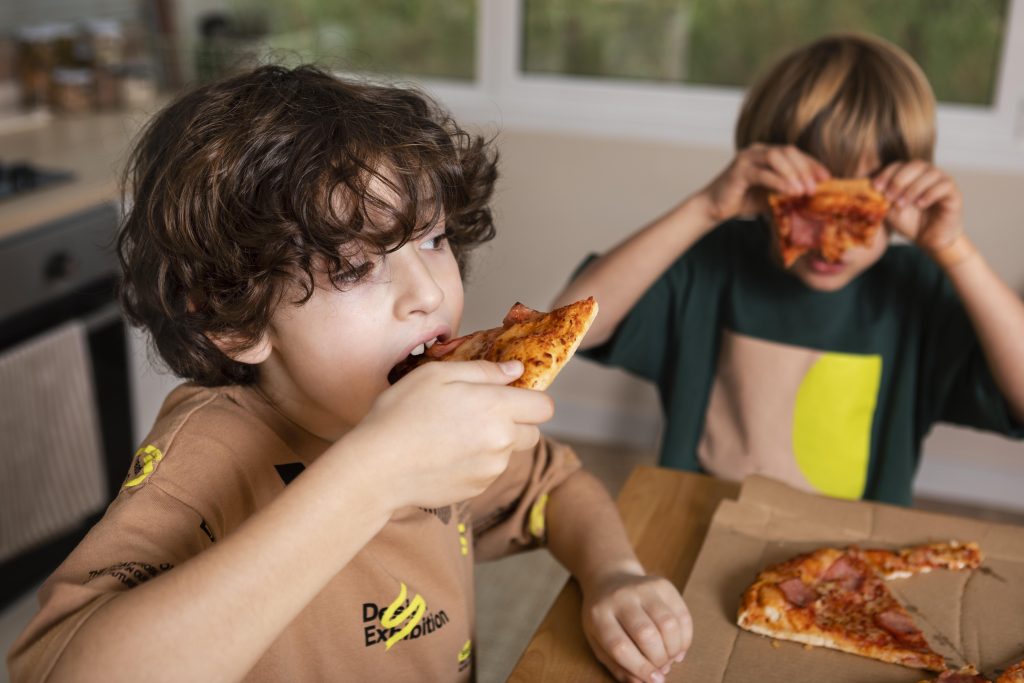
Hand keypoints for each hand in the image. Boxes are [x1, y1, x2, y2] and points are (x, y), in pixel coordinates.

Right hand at [344, 360, 553, 510]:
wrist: (377, 467)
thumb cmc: (401, 414)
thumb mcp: (438, 375)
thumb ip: (484, 371)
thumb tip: (516, 371)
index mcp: (497, 408)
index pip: (544, 406)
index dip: (531, 398)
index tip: (510, 394)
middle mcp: (502, 442)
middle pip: (532, 432)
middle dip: (516, 421)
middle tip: (480, 413)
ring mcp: (491, 469)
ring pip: (508, 452)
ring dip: (494, 442)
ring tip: (453, 434)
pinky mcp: (477, 489)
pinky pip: (488, 471)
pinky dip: (476, 462)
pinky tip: (445, 454)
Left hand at [581, 568, 691, 682]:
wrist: (609, 579)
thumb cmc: (603, 618)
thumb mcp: (598, 642)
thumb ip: (618, 666)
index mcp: (599, 615)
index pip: (620, 646)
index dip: (641, 668)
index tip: (655, 680)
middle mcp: (621, 597)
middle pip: (647, 634)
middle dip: (659, 659)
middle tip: (662, 668)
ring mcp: (643, 587)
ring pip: (668, 624)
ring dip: (675, 649)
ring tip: (670, 658)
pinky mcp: (663, 584)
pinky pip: (682, 614)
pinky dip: (685, 637)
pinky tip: (678, 646)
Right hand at [699, 144, 830, 223]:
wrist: (713, 207)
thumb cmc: (743, 201)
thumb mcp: (772, 195)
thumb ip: (788, 191)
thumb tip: (812, 197)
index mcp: (767, 153)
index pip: (795, 154)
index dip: (812, 164)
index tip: (827, 178)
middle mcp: (758, 150)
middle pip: (788, 151)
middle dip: (805, 169)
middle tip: (815, 188)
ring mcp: (747, 157)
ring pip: (777, 157)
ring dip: (793, 173)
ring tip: (803, 191)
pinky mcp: (738, 170)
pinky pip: (763, 173)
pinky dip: (779, 181)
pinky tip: (790, 192)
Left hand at [872, 161, 964, 254]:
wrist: (929, 238)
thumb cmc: (910, 222)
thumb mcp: (891, 209)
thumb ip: (883, 197)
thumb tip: (868, 186)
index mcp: (912, 175)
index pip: (899, 165)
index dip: (886, 174)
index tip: (876, 188)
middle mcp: (928, 174)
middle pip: (915, 165)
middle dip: (898, 180)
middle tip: (889, 197)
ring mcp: (942, 181)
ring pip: (930, 174)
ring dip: (912, 189)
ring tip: (902, 204)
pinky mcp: (954, 193)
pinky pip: (944, 186)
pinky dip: (929, 194)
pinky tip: (920, 204)